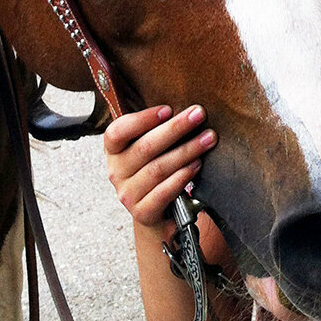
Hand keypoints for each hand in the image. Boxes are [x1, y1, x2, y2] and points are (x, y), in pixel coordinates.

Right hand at [105, 104, 216, 226]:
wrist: (158, 210)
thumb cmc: (156, 167)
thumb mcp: (150, 145)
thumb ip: (158, 127)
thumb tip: (185, 108)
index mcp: (114, 150)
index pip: (117, 131)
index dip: (142, 119)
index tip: (168, 109)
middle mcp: (116, 171)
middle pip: (145, 147)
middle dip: (176, 128)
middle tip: (199, 114)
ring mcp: (127, 194)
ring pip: (158, 169)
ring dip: (186, 151)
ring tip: (207, 140)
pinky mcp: (142, 212)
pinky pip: (163, 193)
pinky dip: (181, 177)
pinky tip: (196, 165)